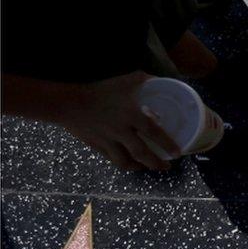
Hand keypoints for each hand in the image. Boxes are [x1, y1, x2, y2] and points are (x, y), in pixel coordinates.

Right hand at [59, 72, 180, 170]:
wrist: (68, 103)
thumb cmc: (100, 90)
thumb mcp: (126, 80)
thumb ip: (144, 80)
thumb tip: (159, 80)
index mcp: (132, 116)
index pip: (154, 133)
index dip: (167, 144)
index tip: (178, 153)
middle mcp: (122, 132)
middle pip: (142, 153)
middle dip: (156, 163)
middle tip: (167, 167)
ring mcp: (108, 141)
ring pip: (125, 161)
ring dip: (139, 167)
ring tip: (147, 168)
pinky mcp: (96, 146)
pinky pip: (111, 159)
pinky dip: (122, 163)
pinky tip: (127, 163)